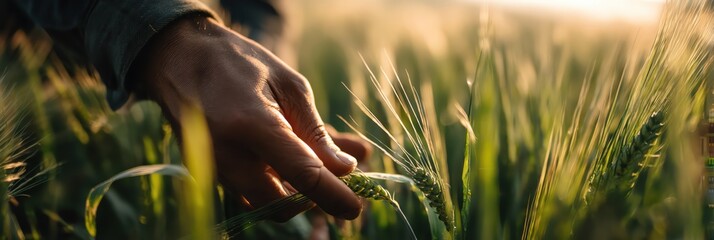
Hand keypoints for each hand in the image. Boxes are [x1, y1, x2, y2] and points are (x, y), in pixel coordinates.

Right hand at [132, 15, 361, 219]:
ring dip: (294, 193)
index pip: (302, 174)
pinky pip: (248, 195)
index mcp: (252, 123)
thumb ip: (315, 132)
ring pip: (264, 204)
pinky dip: (273, 187)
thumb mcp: (290, 86)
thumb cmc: (241, 64)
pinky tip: (287, 162)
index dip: (333, 196)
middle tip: (333, 178)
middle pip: (279, 205)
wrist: (180, 61)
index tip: (354, 208)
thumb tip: (344, 169)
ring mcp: (213, 168)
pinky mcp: (209, 174)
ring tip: (314, 162)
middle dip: (311, 199)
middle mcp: (227, 154)